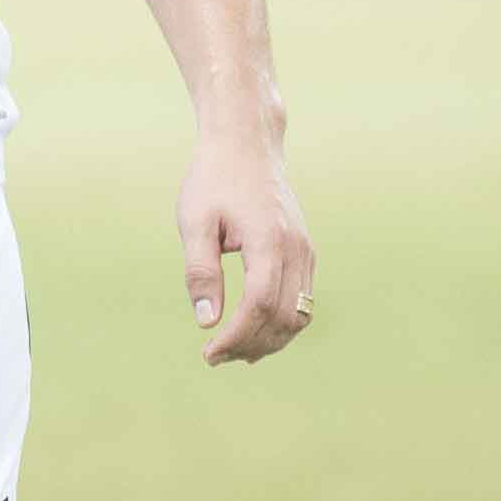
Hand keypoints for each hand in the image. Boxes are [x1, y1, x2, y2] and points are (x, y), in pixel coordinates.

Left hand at [179, 125, 314, 364]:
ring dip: (270, 341)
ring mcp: (306, 251)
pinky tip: (255, 332)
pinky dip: (282, 324)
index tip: (209, 353)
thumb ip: (201, 272)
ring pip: (300, 315)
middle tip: (215, 356)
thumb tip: (207, 321)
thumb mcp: (195, 221)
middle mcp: (296, 248)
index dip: (237, 336)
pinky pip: (303, 301)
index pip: (260, 304)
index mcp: (268, 239)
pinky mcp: (306, 252)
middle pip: (284, 317)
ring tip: (234, 351)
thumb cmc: (214, 179)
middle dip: (251, 345)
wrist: (246, 144)